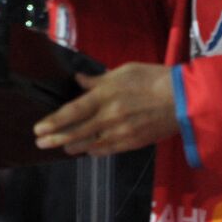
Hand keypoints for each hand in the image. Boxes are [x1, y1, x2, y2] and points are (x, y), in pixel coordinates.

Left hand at [34, 62, 176, 156]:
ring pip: (89, 144)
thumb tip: (79, 81)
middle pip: (76, 132)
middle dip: (55, 139)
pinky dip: (94, 151)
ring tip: (62, 146)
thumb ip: (99, 79)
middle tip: (40, 143)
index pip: (72, 112)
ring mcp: (120, 133)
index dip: (53, 122)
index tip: (38, 129)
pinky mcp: (132, 143)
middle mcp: (109, 117)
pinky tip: (86, 150)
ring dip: (73, 146)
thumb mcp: (124, 71)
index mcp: (105, 95)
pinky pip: (107, 150)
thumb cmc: (154, 79)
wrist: (183, 100)